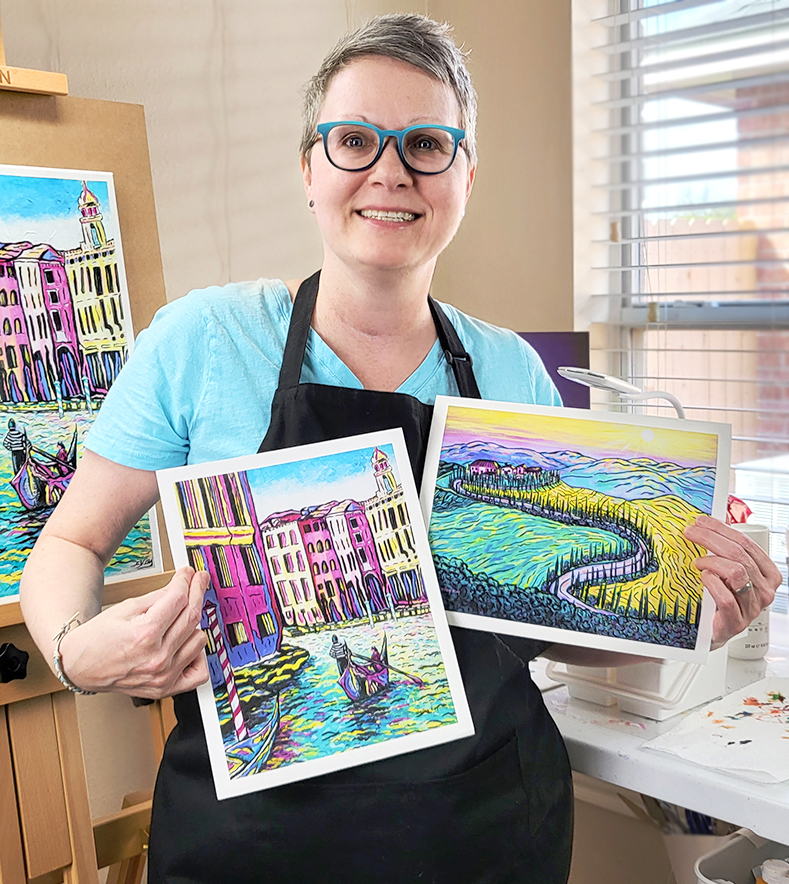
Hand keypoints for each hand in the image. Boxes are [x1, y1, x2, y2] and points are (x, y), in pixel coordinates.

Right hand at [56, 567, 210, 697]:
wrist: (79, 666)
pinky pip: (198, 673)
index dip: (185, 581)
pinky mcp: (165, 688)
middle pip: (192, 616)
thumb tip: (182, 584)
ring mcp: (163, 676)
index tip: (188, 574)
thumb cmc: (97, 638)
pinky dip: (198, 656)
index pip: (178, 599)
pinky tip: (187, 645)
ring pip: (199, 639)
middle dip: (197, 592)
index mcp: (144, 635)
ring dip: (194, 624)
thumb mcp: (126, 607)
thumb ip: (158, 596)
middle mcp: (157, 658)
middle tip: (197, 582)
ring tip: (180, 618)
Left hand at [684, 515, 780, 648]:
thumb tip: (707, 524)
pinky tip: (703, 578)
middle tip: (690, 533)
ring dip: (711, 561)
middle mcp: (764, 590)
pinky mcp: (736, 622)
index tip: (701, 522)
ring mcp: (752, 607)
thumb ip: (725, 550)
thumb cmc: (719, 597)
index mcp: (767, 574)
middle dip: (710, 539)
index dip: (722, 529)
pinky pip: (725, 597)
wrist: (711, 630)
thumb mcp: (726, 570)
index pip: (747, 543)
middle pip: (739, 555)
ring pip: (736, 572)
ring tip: (698, 562)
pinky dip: (711, 583)